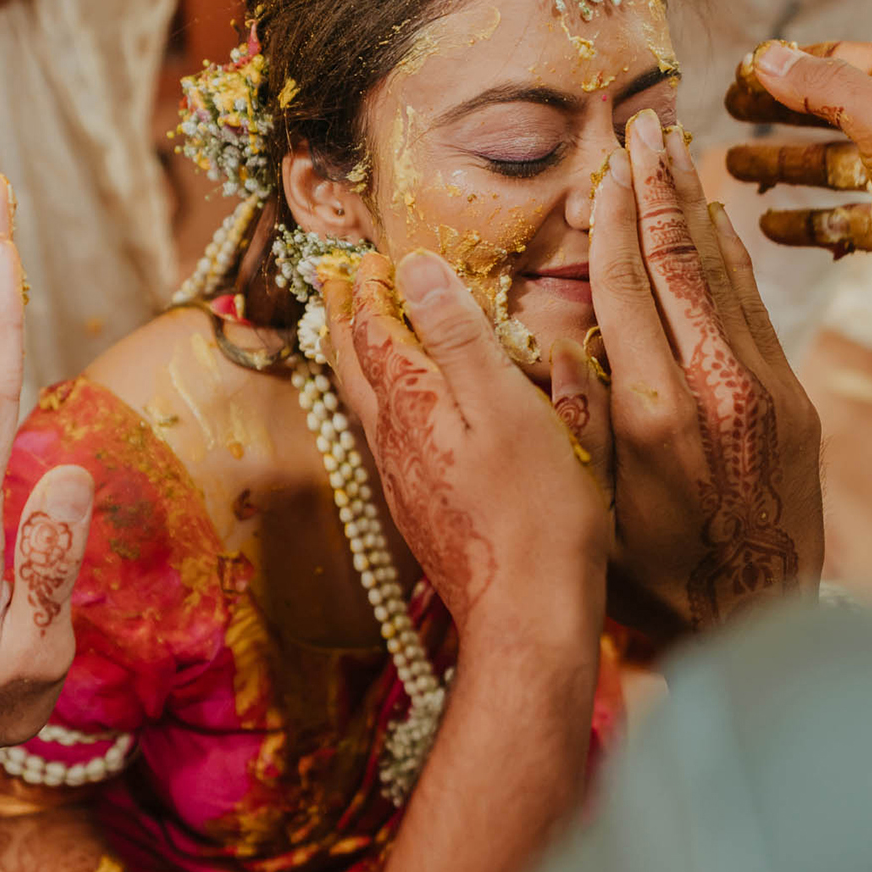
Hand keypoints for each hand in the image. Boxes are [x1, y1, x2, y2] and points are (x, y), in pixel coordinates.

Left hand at [323, 250, 611, 640]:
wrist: (528, 615)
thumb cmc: (534, 512)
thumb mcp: (505, 407)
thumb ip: (458, 337)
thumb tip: (416, 271)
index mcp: (414, 406)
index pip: (376, 332)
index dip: (371, 289)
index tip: (365, 256)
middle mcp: (396, 442)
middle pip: (357, 368)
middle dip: (349, 319)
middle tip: (338, 282)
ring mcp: (406, 481)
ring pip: (370, 406)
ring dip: (363, 360)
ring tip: (362, 335)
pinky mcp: (425, 511)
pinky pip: (393, 438)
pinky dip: (389, 403)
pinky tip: (407, 412)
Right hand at [590, 110, 823, 636]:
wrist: (760, 617)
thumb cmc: (658, 578)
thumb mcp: (597, 509)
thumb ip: (579, 421)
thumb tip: (556, 342)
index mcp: (653, 413)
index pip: (626, 291)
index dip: (613, 222)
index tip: (604, 169)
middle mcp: (714, 388)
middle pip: (680, 264)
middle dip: (659, 190)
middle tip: (646, 127)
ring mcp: (765, 390)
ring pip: (725, 276)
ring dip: (699, 207)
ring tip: (679, 149)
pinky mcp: (795, 401)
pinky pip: (758, 309)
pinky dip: (734, 257)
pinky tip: (720, 221)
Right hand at [723, 38, 871, 313]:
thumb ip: (821, 85)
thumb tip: (766, 59)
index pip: (842, 61)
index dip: (790, 65)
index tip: (743, 73)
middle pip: (831, 112)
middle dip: (778, 114)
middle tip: (728, 112)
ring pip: (832, 168)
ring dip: (782, 168)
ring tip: (734, 168)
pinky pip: (843, 221)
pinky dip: (806, 222)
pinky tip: (769, 226)